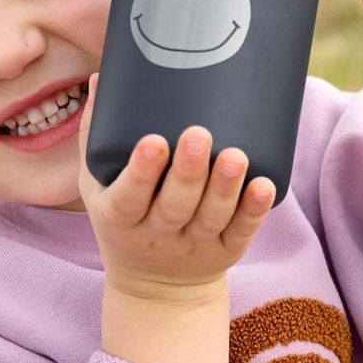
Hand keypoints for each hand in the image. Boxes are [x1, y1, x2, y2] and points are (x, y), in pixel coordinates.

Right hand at [76, 74, 274, 299]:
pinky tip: (265, 185)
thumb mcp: (98, 185)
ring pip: (211, 217)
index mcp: (120, 217)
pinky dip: (255, 211)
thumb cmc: (126, 218)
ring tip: (235, 156)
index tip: (154, 141)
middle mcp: (156, 234)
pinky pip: (242, 232)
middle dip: (188, 172)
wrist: (155, 286)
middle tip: (199, 135)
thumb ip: (97, 135)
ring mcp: (194, 244)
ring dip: (225, 188)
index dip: (141, 172)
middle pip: (174, 206)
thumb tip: (104, 76)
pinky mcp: (226, 250)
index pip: (128, 197)